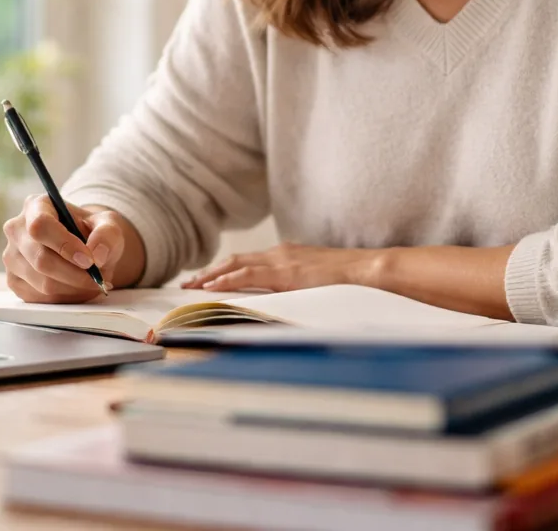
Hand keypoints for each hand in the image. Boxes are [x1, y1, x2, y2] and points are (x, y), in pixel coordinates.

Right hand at [2, 196, 129, 302]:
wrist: (82, 247)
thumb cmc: (92, 231)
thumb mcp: (108, 224)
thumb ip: (107, 234)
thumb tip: (97, 254)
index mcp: (36, 206)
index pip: (40, 226)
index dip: (64, 245)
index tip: (89, 261)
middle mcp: (16, 229)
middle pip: (41, 259)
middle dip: (75, 275)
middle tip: (99, 278)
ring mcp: (11, 257)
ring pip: (42, 283)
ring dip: (74, 288)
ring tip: (93, 282)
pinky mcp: (14, 280)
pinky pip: (40, 298)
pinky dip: (65, 298)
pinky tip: (79, 289)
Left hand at [181, 242, 382, 292]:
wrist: (368, 270)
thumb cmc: (349, 280)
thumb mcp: (317, 283)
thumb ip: (299, 287)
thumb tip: (288, 302)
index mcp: (287, 256)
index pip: (248, 261)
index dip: (225, 270)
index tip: (206, 280)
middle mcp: (280, 254)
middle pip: (235, 260)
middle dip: (210, 272)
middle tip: (188, 284)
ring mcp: (282, 261)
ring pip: (236, 265)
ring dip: (211, 276)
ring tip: (192, 287)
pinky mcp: (285, 272)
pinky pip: (248, 274)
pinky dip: (227, 280)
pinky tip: (211, 288)